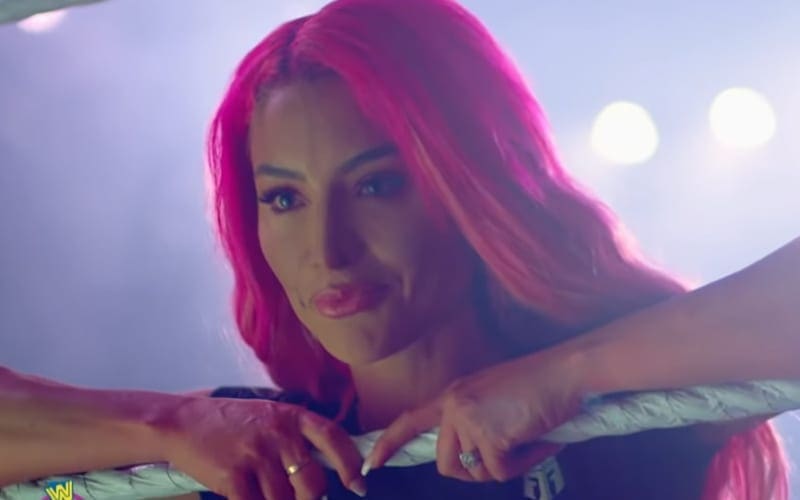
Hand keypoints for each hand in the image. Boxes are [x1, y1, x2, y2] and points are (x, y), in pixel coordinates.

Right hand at [155, 396, 366, 499]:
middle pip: (312, 482)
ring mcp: (255, 455)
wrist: (184, 422)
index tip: (359, 484)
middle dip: (309, 499)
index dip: (350, 464)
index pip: (333, 437)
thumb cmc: (231, 423)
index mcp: (291, 415)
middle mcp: (278, 433)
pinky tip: (246, 497)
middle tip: (298, 498)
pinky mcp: (233, 476)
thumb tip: (328, 470)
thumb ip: (298, 437)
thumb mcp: (270, 416)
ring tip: (262, 491)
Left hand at [364, 347, 588, 481]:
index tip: (371, 464)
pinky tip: (539, 443)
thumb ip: (476, 420)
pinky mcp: (489, 435)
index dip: (390, 444)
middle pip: (445, 462)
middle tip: (505, 459)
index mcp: (453, 394)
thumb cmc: (540, 382)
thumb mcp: (495, 396)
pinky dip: (524, 465)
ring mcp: (469, 419)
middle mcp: (454, 405)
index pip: (411, 420)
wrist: (565, 371)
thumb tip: (475, 457)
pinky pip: (501, 472)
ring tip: (529, 441)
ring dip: (505, 465)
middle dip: (473, 470)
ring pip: (476, 470)